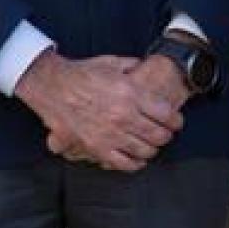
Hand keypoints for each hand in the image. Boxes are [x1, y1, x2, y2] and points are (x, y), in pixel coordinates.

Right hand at [15, 51, 183, 172]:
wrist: (52, 86)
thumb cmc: (82, 74)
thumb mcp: (114, 63)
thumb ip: (135, 67)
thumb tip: (150, 67)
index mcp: (131, 93)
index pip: (166, 114)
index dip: (176, 121)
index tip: (176, 122)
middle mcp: (123, 115)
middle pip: (158, 134)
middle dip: (166, 136)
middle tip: (166, 134)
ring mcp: (110, 134)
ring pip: (144, 150)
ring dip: (152, 149)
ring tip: (152, 146)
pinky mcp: (96, 148)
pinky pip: (122, 163)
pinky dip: (134, 164)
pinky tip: (138, 160)